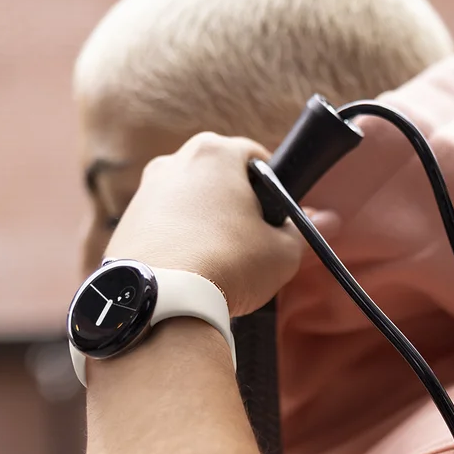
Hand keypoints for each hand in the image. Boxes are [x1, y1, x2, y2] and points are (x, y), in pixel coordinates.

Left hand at [100, 133, 319, 316]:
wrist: (161, 301)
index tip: (277, 215)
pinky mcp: (124, 224)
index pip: (256, 156)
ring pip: (188, 201)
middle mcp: (174, 161)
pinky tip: (191, 272)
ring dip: (206, 224)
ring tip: (219, 263)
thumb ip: (304, 230)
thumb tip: (328, 220)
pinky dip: (178, 242)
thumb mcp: (283, 251)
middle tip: (252, 241)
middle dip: (236, 204)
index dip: (273, 186)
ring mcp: (144, 192)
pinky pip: (162, 226)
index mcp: (215, 153)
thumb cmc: (228, 265)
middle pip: (218, 177)